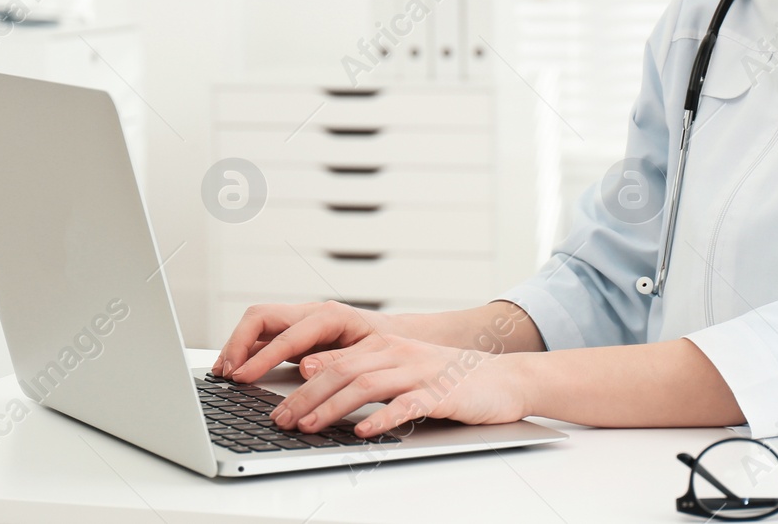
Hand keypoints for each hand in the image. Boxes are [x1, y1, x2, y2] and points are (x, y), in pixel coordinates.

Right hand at [213, 300, 396, 381]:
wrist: (397, 338)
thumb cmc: (387, 346)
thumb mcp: (371, 355)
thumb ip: (339, 360)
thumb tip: (306, 368)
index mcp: (329, 315)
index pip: (286, 334)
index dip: (261, 357)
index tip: (242, 377)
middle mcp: (310, 313)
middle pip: (261, 317)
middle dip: (238, 342)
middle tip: (225, 373)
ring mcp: (300, 323)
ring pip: (257, 324)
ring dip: (237, 346)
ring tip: (223, 372)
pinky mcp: (295, 335)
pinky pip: (263, 337)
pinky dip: (246, 352)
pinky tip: (236, 370)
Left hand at [268, 334, 529, 437]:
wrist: (505, 378)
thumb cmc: (448, 379)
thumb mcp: (400, 368)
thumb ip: (363, 370)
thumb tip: (316, 378)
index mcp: (383, 344)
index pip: (332, 360)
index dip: (299, 382)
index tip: (273, 403)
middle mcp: (397, 351)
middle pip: (341, 371)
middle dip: (306, 397)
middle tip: (281, 420)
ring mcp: (419, 370)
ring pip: (367, 384)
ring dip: (333, 407)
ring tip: (309, 426)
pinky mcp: (441, 391)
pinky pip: (406, 404)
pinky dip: (381, 418)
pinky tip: (363, 432)